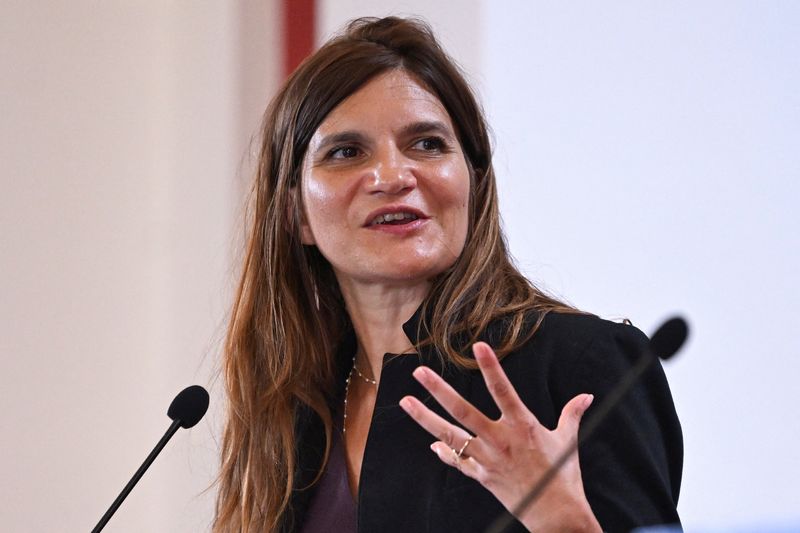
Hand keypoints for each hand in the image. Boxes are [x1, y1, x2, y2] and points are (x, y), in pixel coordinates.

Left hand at [399, 342, 601, 532]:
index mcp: (522, 426)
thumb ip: (572, 414)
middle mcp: (500, 440)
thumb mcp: (568, 440)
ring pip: (450, 435)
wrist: (556, 515)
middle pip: (463, 411)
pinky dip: (445, 454)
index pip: (503, 389)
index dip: (491, 367)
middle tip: (419, 372)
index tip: (478, 346)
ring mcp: (487, 458)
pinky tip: (432, 446)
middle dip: (438, 390)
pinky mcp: (482, 476)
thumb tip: (586, 395)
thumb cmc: (563, 476)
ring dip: (425, 418)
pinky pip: (459, 462)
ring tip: (406, 402)